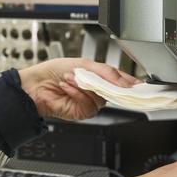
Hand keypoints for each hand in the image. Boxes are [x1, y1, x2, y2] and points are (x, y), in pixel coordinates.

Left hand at [17, 58, 137, 120]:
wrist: (35, 84)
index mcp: (99, 78)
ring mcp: (89, 103)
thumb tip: (124, 82)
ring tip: (72, 78)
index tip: (141, 85)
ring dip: (85, 86)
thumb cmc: (54, 71)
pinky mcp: (81, 112)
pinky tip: (67, 87)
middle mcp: (96, 91)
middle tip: (98, 78)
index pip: (120, 81)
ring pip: (101, 99)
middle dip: (105, 83)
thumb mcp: (83, 64)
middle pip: (114, 92)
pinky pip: (88, 105)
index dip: (131, 83)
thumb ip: (106, 72)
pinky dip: (77, 94)